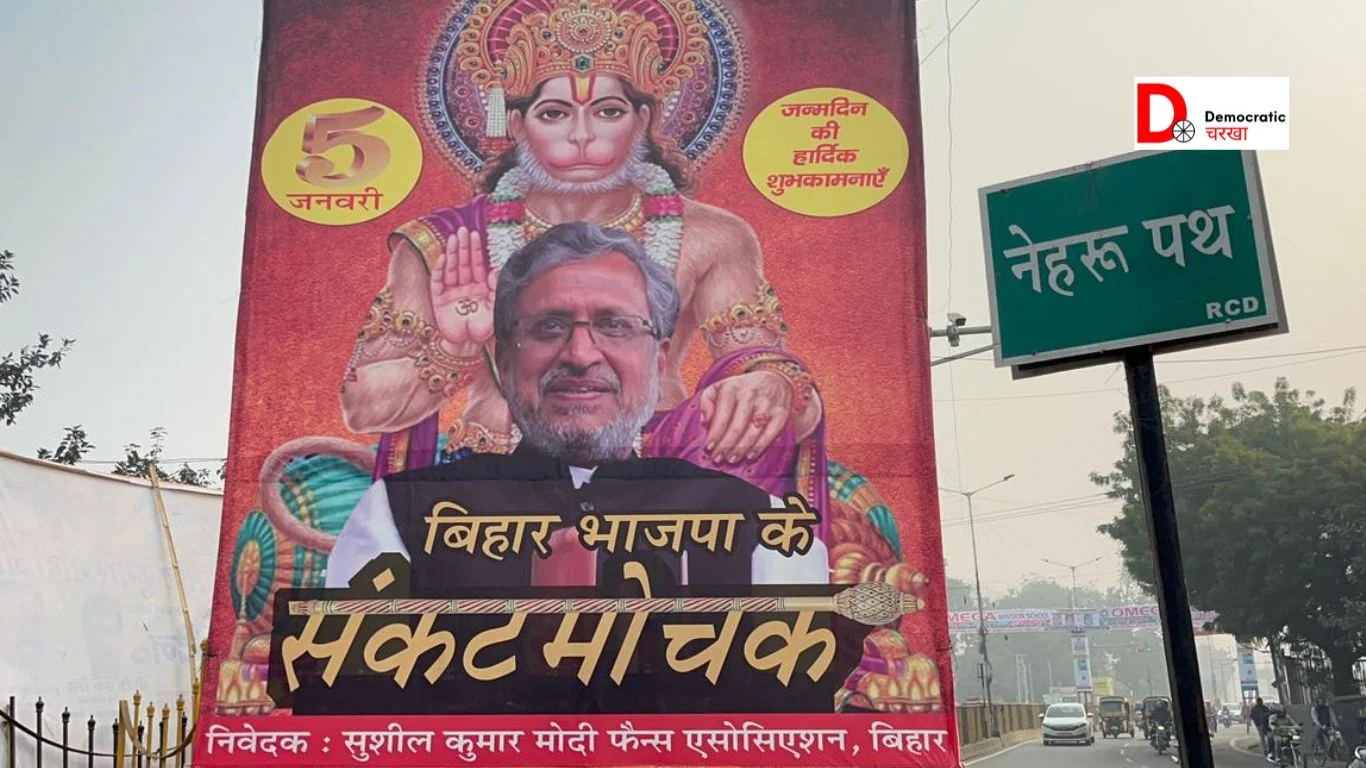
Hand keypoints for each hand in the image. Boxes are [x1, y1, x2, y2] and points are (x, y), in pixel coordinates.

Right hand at [430, 227, 498, 354]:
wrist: (467, 347)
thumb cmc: (484, 330)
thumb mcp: (495, 308)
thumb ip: (496, 290)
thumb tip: (496, 270)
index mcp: (480, 288)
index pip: (478, 265)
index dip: (477, 250)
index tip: (477, 235)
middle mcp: (466, 288)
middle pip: (464, 263)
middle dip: (464, 247)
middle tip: (464, 230)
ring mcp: (452, 293)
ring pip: (452, 269)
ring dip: (452, 253)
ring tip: (453, 238)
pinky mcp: (439, 300)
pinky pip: (438, 282)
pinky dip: (440, 270)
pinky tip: (443, 258)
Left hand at [699, 370, 793, 462]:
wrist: (774, 379)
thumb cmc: (742, 388)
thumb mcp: (720, 386)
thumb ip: (707, 401)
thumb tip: (705, 421)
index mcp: (732, 388)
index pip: (722, 415)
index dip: (715, 434)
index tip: (709, 448)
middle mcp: (750, 395)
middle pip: (737, 426)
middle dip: (726, 445)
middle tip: (719, 458)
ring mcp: (767, 404)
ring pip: (753, 432)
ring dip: (741, 449)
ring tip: (732, 458)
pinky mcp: (781, 413)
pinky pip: (770, 434)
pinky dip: (760, 447)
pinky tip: (750, 455)